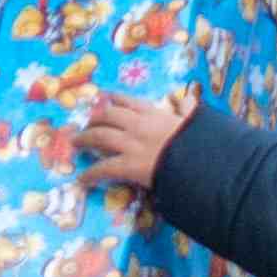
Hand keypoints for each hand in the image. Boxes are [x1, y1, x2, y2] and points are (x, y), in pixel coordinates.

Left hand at [76, 88, 194, 192]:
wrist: (201, 163)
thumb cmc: (201, 143)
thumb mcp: (195, 122)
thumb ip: (188, 111)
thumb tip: (189, 99)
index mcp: (155, 114)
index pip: (129, 102)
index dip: (114, 99)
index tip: (104, 97)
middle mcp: (138, 125)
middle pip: (108, 115)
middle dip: (95, 119)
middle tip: (87, 123)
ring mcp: (131, 144)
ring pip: (100, 136)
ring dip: (85, 138)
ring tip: (75, 142)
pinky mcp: (128, 165)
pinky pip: (104, 168)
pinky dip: (91, 173)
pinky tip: (82, 179)